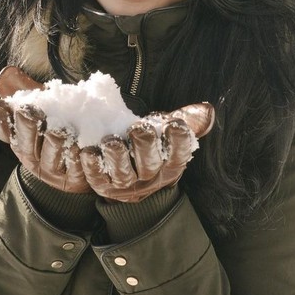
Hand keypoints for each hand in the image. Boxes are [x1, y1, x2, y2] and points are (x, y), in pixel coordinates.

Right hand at [0, 66, 90, 193]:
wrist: (96, 157)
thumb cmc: (65, 127)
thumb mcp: (48, 107)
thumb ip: (28, 90)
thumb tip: (7, 73)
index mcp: (24, 141)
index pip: (5, 132)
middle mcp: (36, 158)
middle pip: (26, 146)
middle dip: (26, 128)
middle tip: (29, 112)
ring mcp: (57, 172)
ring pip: (52, 159)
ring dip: (56, 144)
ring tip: (61, 130)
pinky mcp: (80, 180)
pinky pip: (81, 172)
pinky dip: (85, 160)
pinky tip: (92, 147)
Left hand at [79, 103, 214, 202]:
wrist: (128, 168)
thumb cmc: (151, 143)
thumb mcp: (168, 129)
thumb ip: (188, 119)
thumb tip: (208, 110)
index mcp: (170, 163)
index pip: (178, 154)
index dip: (178, 141)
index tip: (175, 125)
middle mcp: (150, 177)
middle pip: (149, 165)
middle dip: (145, 146)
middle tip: (138, 129)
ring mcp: (125, 184)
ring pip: (122, 174)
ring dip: (116, 157)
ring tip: (111, 141)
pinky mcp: (102, 184)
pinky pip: (96, 179)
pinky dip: (91, 166)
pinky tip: (87, 151)